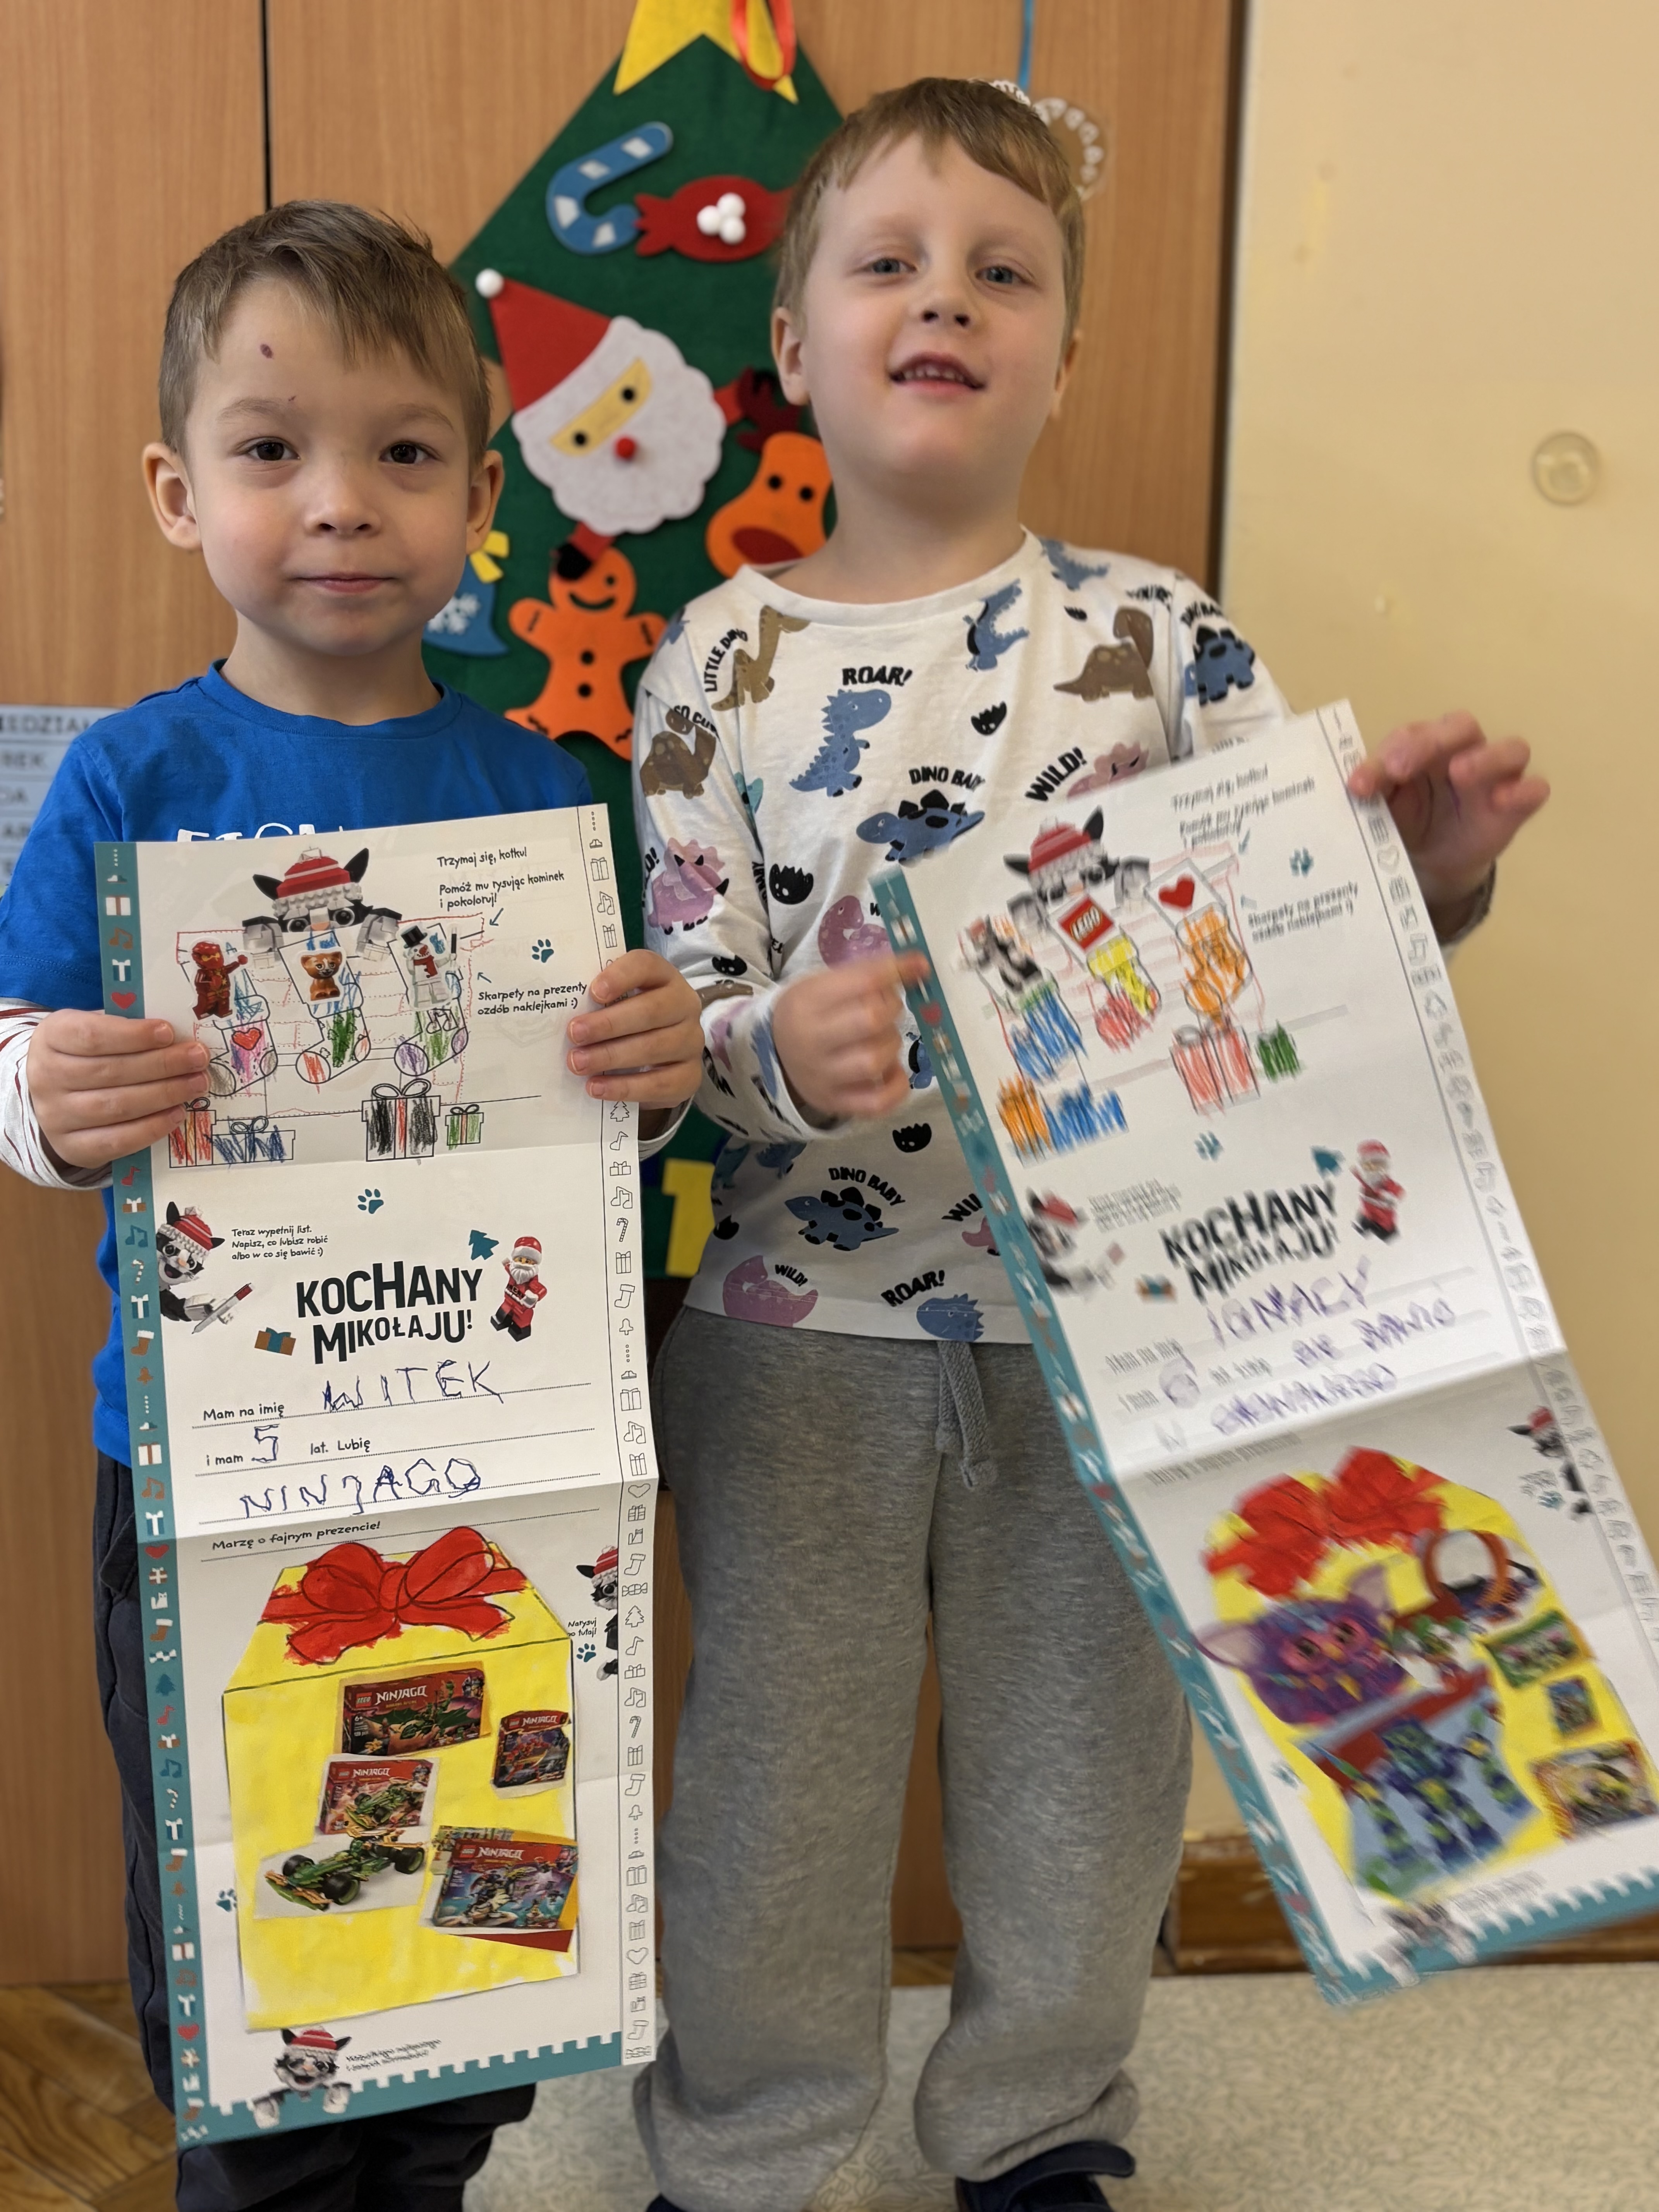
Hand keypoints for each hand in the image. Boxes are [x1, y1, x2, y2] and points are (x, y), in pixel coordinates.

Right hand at [27, 1010, 208, 1170]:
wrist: (56, 1095)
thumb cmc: (87, 1053)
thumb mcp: (96, 1028)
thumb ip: (126, 1027)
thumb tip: (176, 1034)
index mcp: (51, 1037)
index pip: (90, 1036)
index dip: (132, 1035)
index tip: (169, 1032)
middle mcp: (45, 1077)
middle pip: (110, 1072)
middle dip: (162, 1064)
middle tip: (198, 1058)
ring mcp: (55, 1116)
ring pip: (116, 1106)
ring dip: (163, 1095)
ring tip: (196, 1083)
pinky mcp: (72, 1147)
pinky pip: (116, 1141)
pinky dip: (151, 1128)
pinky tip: (176, 1113)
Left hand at [567, 951, 702, 1122]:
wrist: (658, 1061)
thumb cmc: (626, 1022)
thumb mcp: (615, 1004)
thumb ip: (596, 1001)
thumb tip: (556, 1012)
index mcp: (663, 978)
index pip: (647, 966)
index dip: (621, 976)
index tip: (594, 992)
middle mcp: (684, 1006)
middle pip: (650, 1010)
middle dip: (609, 1024)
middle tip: (574, 1034)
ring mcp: (690, 1042)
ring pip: (654, 1048)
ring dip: (611, 1057)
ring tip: (578, 1063)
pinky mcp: (690, 1076)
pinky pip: (660, 1084)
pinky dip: (625, 1088)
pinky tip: (597, 1088)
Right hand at [772, 951, 930, 1122]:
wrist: (775, 1050)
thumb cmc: (808, 1012)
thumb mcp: (822, 984)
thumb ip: (864, 975)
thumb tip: (919, 965)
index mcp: (807, 1002)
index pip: (862, 982)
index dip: (898, 972)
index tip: (919, 967)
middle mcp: (811, 1041)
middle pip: (870, 1021)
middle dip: (891, 1009)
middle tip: (887, 1008)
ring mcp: (822, 1077)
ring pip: (874, 1061)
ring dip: (891, 1044)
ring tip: (884, 1038)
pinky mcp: (834, 1102)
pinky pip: (877, 1102)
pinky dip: (897, 1086)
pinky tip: (893, 1070)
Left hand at [1346, 710, 1548, 934]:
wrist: (1430, 860)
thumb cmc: (1405, 819)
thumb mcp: (1383, 806)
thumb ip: (1374, 790)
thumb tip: (1356, 786)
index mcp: (1426, 744)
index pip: (1412, 734)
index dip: (1388, 753)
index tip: (1362, 784)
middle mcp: (1464, 750)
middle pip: (1462, 726)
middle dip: (1432, 742)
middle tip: (1401, 769)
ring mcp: (1496, 777)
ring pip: (1510, 749)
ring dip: (1485, 758)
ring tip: (1459, 774)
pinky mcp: (1515, 806)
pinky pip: (1533, 789)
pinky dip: (1522, 791)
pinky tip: (1501, 801)